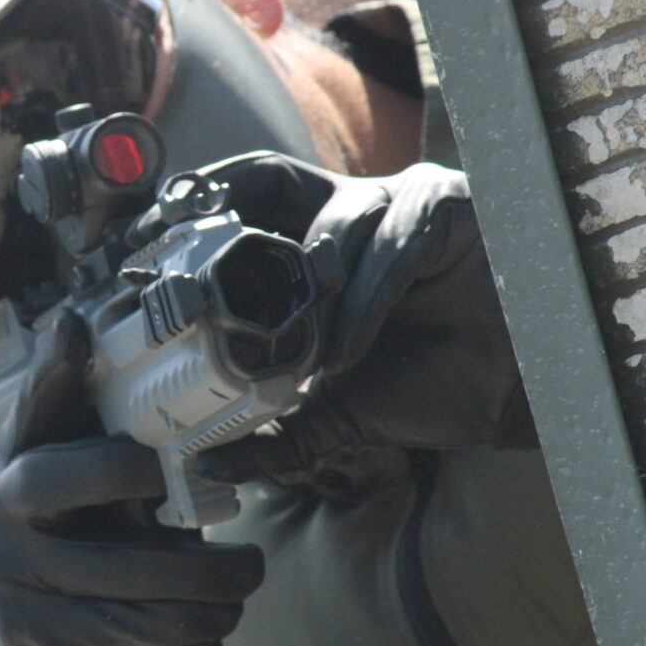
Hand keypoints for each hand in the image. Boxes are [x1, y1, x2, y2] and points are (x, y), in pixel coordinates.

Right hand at [0, 312, 263, 645]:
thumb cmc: (96, 546)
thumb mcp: (99, 490)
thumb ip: (119, 445)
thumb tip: (196, 392)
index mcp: (19, 457)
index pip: (34, 405)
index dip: (52, 367)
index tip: (73, 326)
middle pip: (54, 479)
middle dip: (123, 475)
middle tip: (184, 482)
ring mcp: (6, 572)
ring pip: (110, 569)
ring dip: (196, 576)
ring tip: (247, 572)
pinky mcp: (30, 631)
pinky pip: (120, 626)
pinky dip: (183, 623)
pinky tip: (219, 615)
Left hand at [185, 154, 535, 488]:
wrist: (509, 399)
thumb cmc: (428, 384)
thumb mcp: (334, 412)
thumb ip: (275, 434)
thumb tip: (209, 466)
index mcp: (315, 247)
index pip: (241, 205)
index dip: (189, 212)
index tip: (135, 242)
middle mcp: (349, 211)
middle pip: (268, 179)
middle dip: (221, 206)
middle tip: (177, 244)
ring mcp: (397, 201)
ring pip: (334, 224)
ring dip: (315, 289)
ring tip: (311, 352)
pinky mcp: (445, 207)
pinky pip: (394, 240)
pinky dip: (366, 297)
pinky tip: (354, 347)